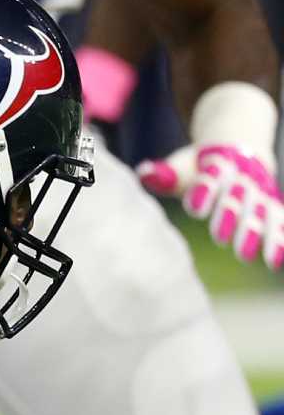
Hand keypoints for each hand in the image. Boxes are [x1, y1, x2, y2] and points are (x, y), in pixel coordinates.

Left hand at [140, 143, 283, 268]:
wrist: (239, 152)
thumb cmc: (199, 167)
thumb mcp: (183, 167)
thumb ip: (166, 174)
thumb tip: (144, 173)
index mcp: (220, 166)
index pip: (212, 177)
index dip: (205, 192)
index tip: (195, 208)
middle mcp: (244, 179)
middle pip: (239, 197)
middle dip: (231, 217)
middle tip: (220, 240)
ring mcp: (261, 194)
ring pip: (263, 213)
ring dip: (259, 234)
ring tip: (249, 258)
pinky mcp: (273, 207)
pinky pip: (280, 223)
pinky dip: (280, 241)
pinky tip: (276, 262)